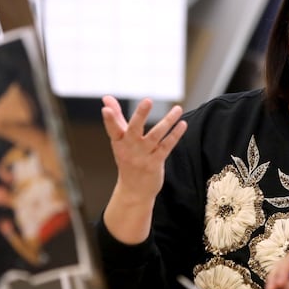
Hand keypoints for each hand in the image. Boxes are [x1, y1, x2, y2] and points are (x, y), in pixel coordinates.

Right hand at [101, 96, 186, 242]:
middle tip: (147, 100)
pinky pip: (166, 146)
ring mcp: (143, 156)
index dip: (109, 119)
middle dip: (140, 115)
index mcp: (118, 142)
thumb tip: (106, 98)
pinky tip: (182, 124)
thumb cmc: (127, 160)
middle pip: (134, 129)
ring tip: (178, 109)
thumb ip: (115, 118)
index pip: (112, 129)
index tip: (106, 108)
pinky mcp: (155, 163)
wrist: (134, 191)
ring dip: (167, 122)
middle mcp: (130, 148)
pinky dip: (175, 135)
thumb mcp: (119, 140)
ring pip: (155, 136)